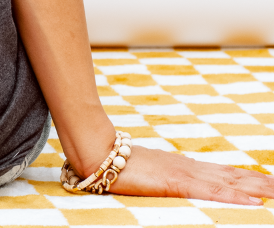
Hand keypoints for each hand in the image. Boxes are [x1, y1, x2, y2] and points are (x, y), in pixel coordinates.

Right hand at [109, 144, 273, 205]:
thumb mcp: (149, 173)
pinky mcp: (177, 183)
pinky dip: (235, 197)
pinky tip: (254, 202)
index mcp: (185, 168)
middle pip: (234, 176)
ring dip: (258, 189)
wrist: (98, 151)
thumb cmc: (119, 164)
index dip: (250, 178)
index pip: (225, 173)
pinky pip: (212, 193)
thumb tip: (176, 182)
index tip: (271, 182)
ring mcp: (185, 175)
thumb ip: (166, 177)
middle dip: (262, 183)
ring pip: (231, 183)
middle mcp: (190, 169)